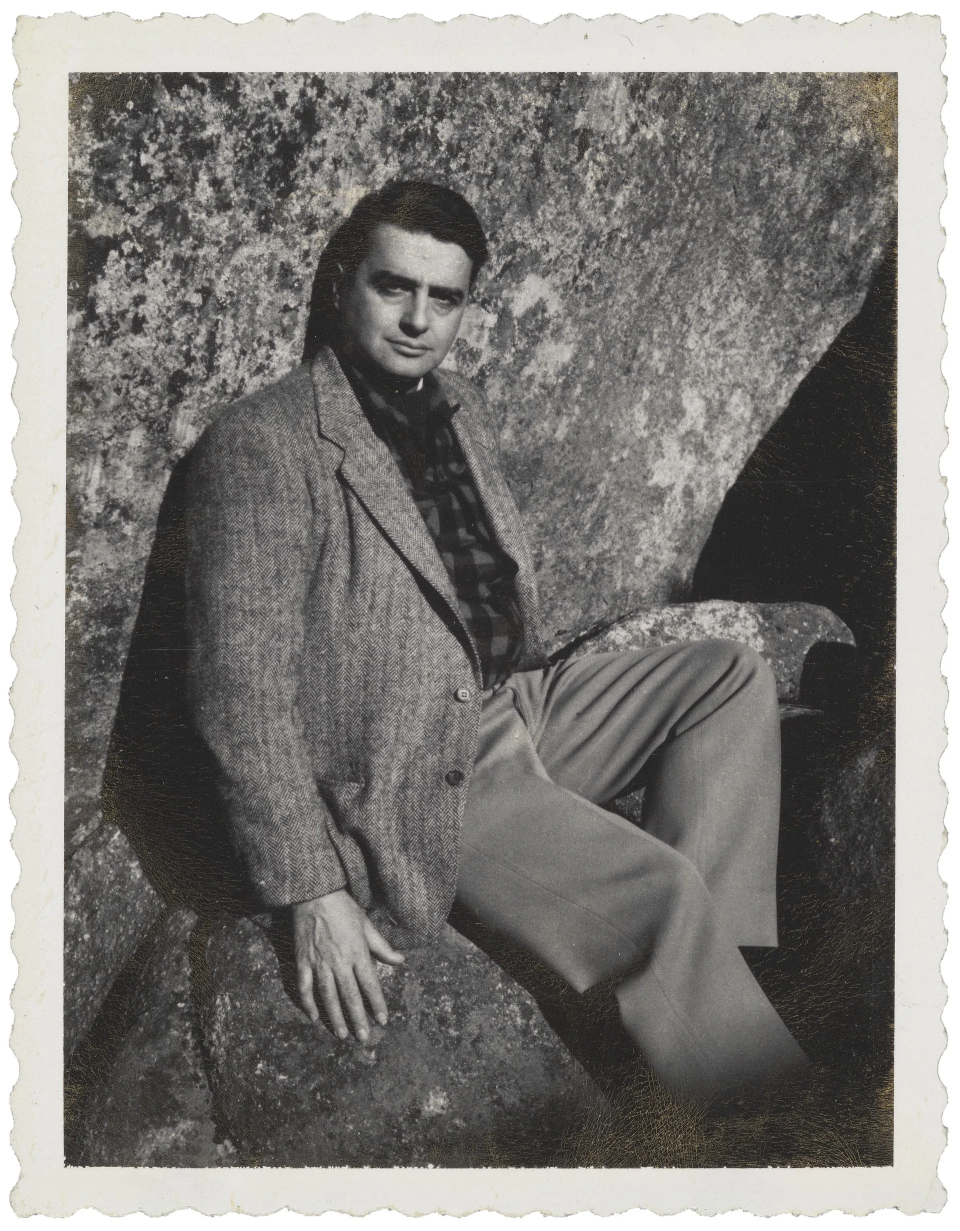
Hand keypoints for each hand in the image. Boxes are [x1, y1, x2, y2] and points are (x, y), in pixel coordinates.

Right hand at [292, 889, 404, 1041]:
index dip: (377, 1004)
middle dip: (358, 1018)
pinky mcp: (302, 961)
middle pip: (350, 996)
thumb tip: (401, 961)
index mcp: (357, 952)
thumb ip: (383, 946)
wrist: (314, 895)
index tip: (383, 1020)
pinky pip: (304, 987)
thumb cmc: (343, 908)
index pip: (370, 984)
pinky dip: (308, 1003)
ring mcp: (319, 963)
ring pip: (328, 996)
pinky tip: (314, 1017)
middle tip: (364, 1038)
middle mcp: (339, 962)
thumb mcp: (367, 924)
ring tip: (342, 1034)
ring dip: (336, 1017)